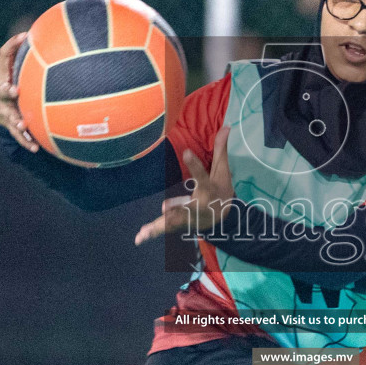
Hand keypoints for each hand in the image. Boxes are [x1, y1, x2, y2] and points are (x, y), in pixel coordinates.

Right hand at [0, 31, 37, 151]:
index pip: (4, 57)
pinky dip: (26, 141)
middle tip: (14, 90)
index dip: (12, 45)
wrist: (1, 113)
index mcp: (3, 76)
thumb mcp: (20, 72)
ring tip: (23, 124)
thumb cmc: (16, 87)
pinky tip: (35, 148)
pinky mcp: (9, 126)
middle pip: (0, 90)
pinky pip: (17, 135)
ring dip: (16, 120)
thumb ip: (32, 58)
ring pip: (8, 116)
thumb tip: (52, 37)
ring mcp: (3, 110)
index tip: (24, 37)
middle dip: (7, 89)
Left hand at [134, 125, 234, 245]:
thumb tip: (226, 127)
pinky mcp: (180, 224)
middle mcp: (198, 206)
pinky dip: (152, 232)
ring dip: (159, 226)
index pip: (202, 176)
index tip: (187, 152)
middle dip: (177, 210)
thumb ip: (220, 150)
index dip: (195, 165)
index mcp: (209, 190)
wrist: (226, 219)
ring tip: (143, 232)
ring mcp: (188, 218)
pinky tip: (138, 238)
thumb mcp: (224, 171)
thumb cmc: (221, 190)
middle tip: (164, 208)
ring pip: (173, 222)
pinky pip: (165, 228)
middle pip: (187, 208)